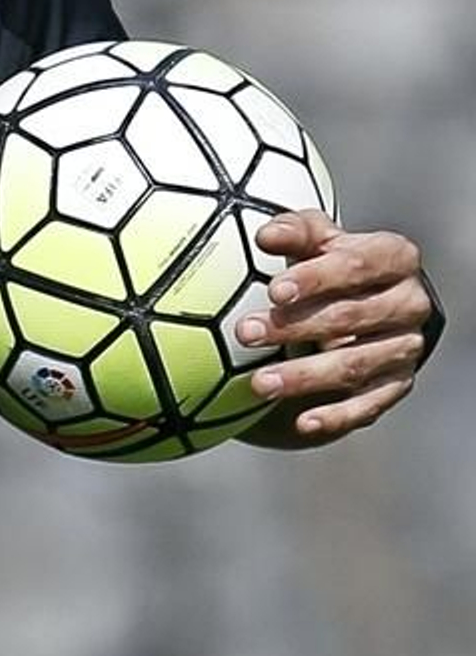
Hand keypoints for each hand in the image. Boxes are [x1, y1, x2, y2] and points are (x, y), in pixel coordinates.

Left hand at [234, 209, 433, 448]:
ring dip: (305, 376)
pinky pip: (368, 405)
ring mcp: (405, 347)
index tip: (274, 291)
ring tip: (258, 383)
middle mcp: (409, 303)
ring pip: (354, 364)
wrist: (367, 305)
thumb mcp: (318, 241)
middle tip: (247, 333)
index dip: (316, 278)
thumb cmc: (332, 264)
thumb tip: (265, 235)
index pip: (357, 265)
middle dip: (295, 327)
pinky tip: (303, 422)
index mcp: (396, 258)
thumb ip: (295, 232)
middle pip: (350, 317)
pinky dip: (336, 415)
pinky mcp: (397, 384)